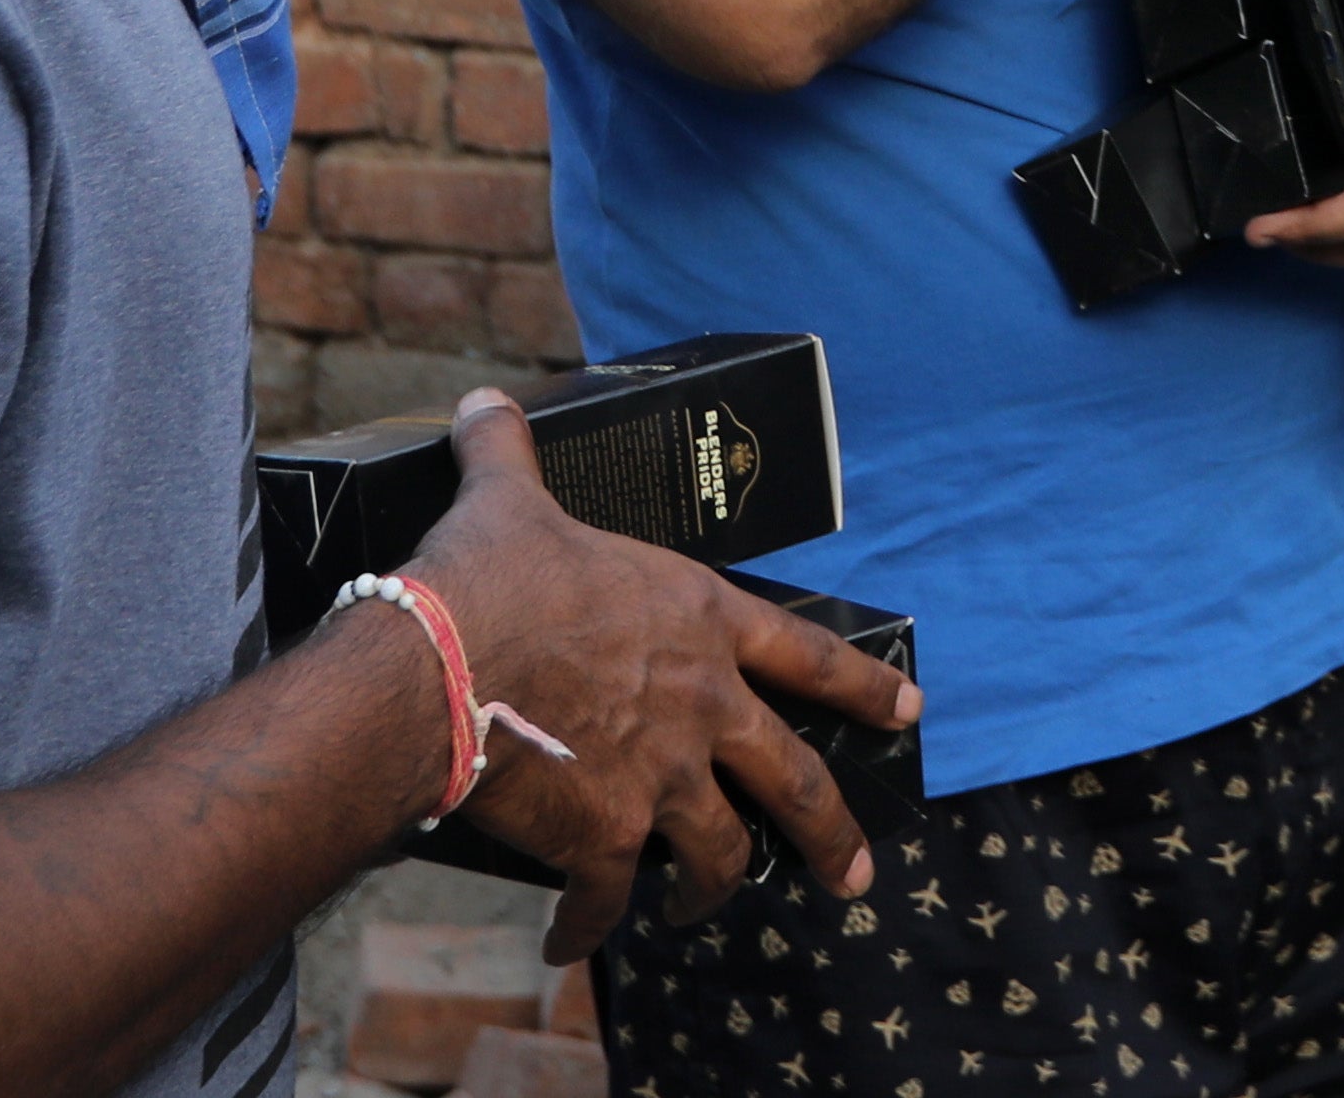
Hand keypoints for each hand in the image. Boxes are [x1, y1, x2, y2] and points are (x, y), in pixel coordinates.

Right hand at [402, 389, 915, 966]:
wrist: (433, 670)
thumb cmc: (482, 578)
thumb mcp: (508, 499)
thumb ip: (508, 451)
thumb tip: (479, 402)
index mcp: (698, 622)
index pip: (808, 655)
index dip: (863, 686)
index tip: (910, 712)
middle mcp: (700, 707)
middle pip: (794, 783)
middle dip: (830, 836)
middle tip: (855, 876)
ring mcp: (659, 781)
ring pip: (720, 854)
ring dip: (713, 889)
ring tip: (701, 907)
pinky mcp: (603, 840)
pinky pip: (609, 902)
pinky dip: (591, 928)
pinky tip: (571, 941)